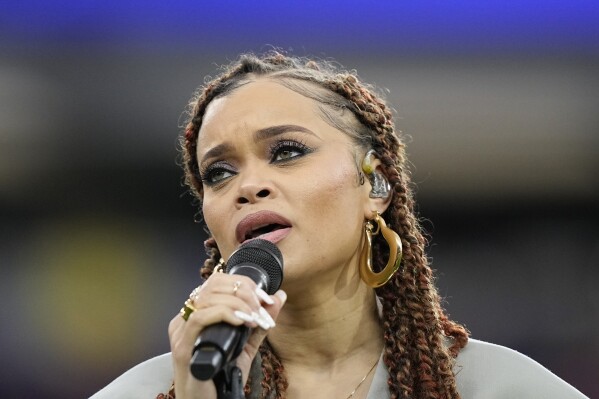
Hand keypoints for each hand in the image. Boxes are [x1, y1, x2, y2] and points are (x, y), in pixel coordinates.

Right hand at [168, 272, 286, 398]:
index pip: (217, 282)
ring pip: (207, 298)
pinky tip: (242, 322)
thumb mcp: (246, 345)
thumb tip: (279, 296)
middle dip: (244, 292)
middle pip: (212, 285)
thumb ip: (260, 321)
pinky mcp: (183, 347)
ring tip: (255, 317)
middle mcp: (185, 319)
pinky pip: (200, 318)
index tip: (265, 298)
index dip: (244, 283)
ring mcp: (181, 332)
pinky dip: (224, 314)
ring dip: (239, 304)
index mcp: (197, 314)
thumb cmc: (222, 378)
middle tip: (262, 308)